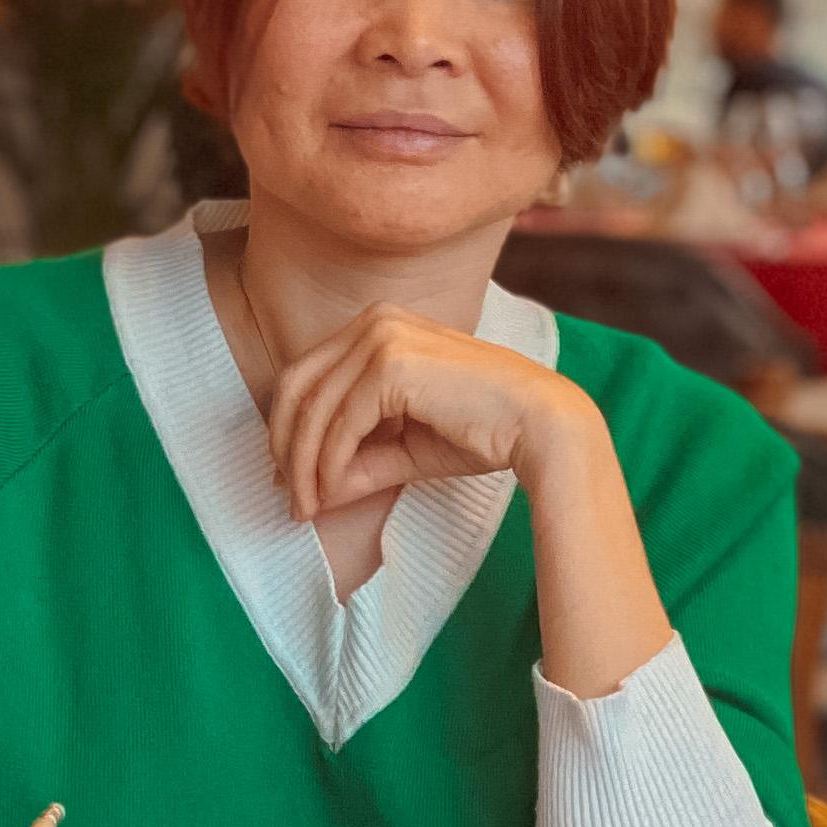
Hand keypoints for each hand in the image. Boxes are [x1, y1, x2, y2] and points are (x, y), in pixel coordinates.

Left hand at [269, 303, 597, 522]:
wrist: (539, 424)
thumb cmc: (482, 431)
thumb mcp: (404, 446)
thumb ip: (356, 460)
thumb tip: (309, 493)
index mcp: (377, 325)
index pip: (308, 375)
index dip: (288, 429)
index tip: (287, 478)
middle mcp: (375, 320)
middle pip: (297, 386)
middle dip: (286, 448)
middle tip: (289, 499)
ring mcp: (382, 336)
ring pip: (314, 409)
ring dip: (304, 466)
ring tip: (307, 507)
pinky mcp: (391, 364)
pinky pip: (341, 424)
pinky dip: (330, 464)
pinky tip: (334, 493)